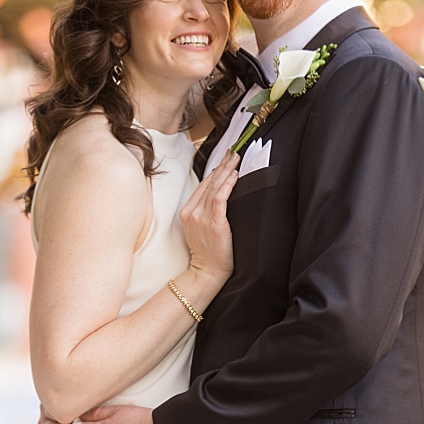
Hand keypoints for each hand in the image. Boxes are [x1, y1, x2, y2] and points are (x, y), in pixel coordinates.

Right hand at [178, 151, 237, 279]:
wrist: (207, 271)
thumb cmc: (208, 252)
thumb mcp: (199, 228)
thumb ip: (204, 212)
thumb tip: (218, 196)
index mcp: (187, 211)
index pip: (203, 185)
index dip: (215, 170)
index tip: (225, 159)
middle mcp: (192, 212)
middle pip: (209, 182)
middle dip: (223, 165)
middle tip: (234, 151)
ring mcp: (202, 217)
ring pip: (215, 187)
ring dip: (227, 170)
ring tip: (236, 158)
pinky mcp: (215, 223)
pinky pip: (220, 199)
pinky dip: (227, 185)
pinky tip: (234, 175)